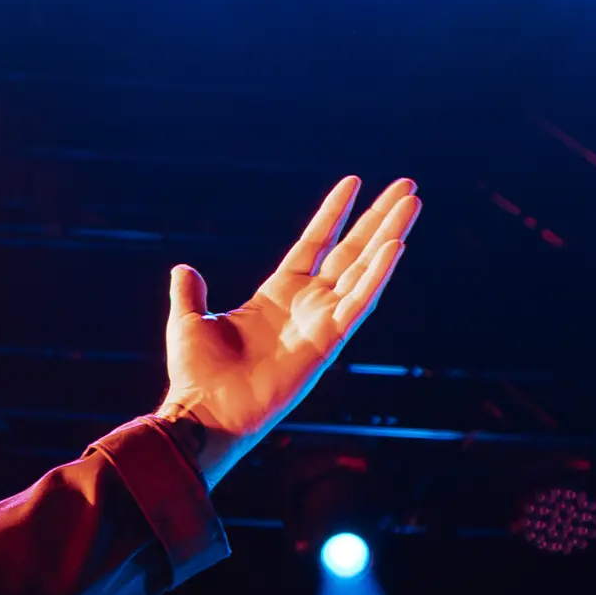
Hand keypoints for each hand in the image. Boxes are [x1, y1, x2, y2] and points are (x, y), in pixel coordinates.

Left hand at [155, 175, 419, 483]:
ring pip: (365, 270)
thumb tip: (183, 270)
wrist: (203, 413)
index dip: (333, 213)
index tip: (354, 182)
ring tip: (413, 202)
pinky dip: (378, 276)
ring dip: (390, 235)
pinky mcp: (328, 342)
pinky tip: (397, 245)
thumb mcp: (189, 322)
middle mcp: (306, 305)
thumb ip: (190, 294)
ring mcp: (321, 322)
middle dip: (379, 219)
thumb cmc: (197, 376)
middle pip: (351, 251)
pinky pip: (359, 304)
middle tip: (407, 186)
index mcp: (277, 295)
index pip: (314, 243)